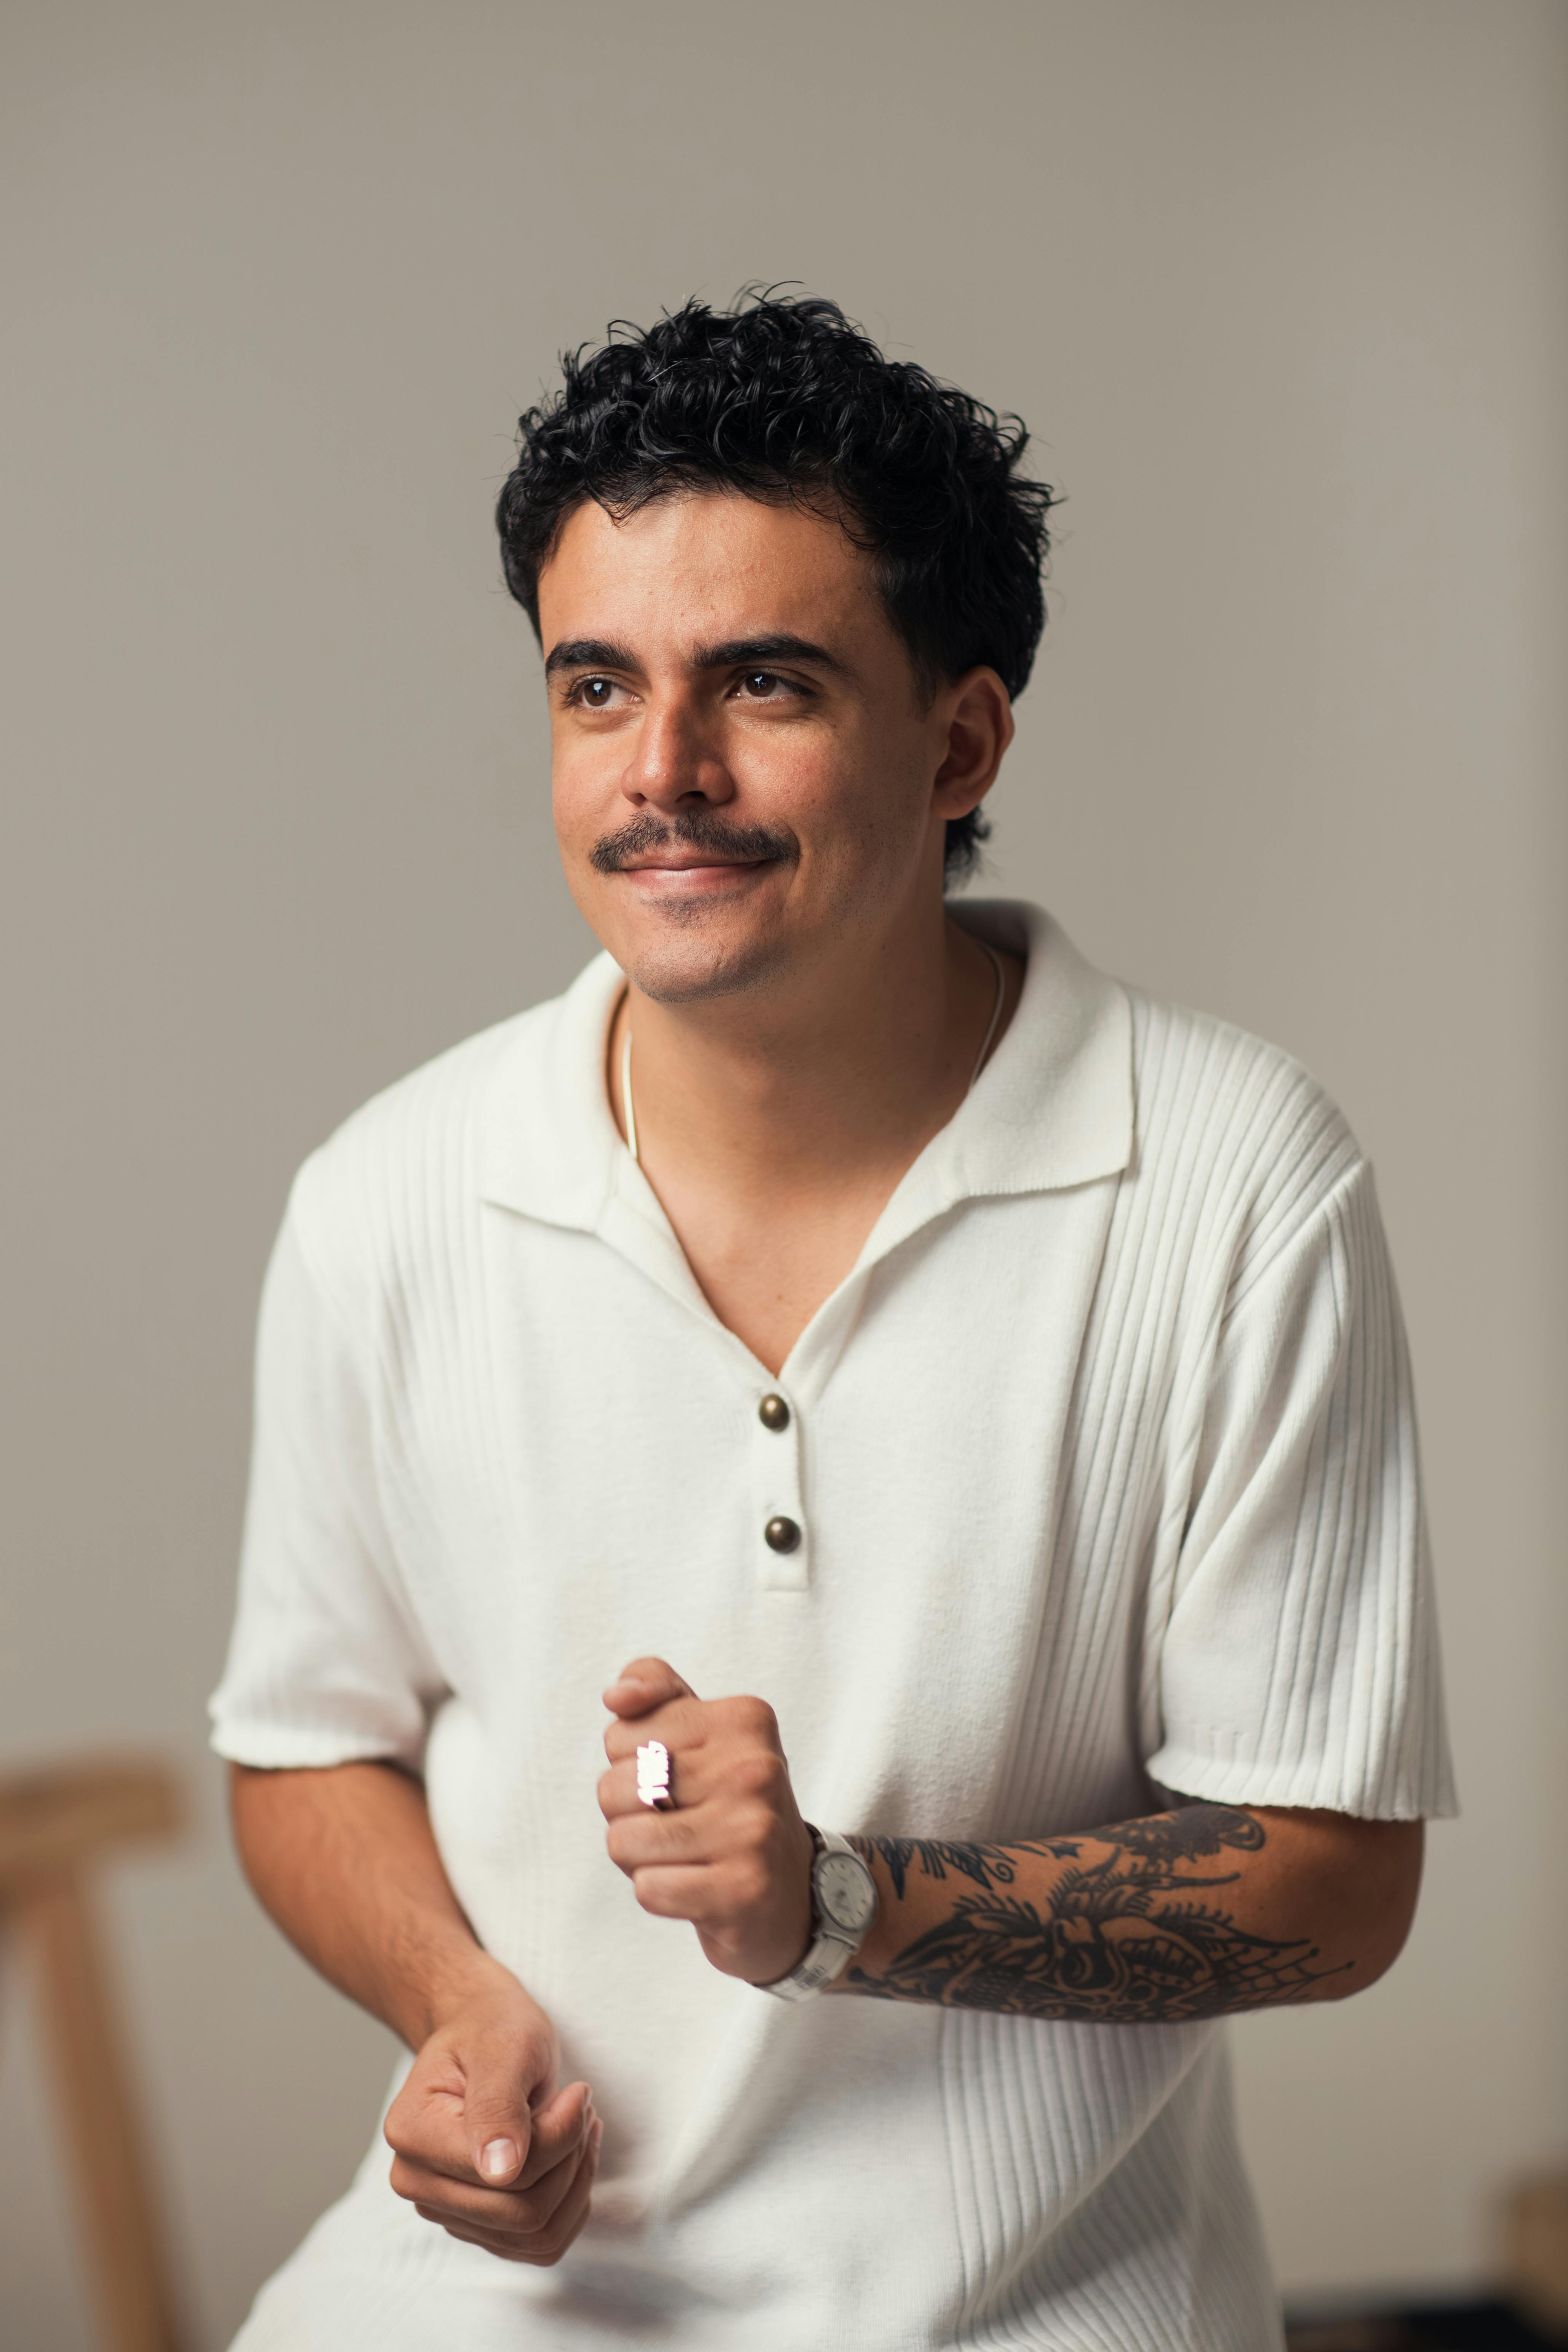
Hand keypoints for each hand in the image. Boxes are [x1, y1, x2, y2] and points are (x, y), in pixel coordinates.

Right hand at [384, 1971, 600, 2263]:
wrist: (482, 2032)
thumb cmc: (491, 2030)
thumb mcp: (503, 2047)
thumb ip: (498, 2106)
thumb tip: (498, 2172)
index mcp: (412, 2134)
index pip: (505, 2175)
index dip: (559, 2136)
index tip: (579, 2091)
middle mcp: (417, 2182)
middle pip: (522, 2211)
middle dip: (570, 2157)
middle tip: (581, 2106)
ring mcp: (444, 2209)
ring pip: (536, 2235)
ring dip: (575, 2182)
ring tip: (579, 2127)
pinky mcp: (475, 2224)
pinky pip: (538, 2245)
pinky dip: (570, 2204)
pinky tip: (573, 2157)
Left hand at [598, 1657, 813, 1986]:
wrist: (791, 1889)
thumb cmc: (728, 1801)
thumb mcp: (701, 1729)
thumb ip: (654, 1687)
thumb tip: (616, 1697)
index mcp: (743, 1719)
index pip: (620, 1736)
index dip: (629, 1765)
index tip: (676, 1779)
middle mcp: (755, 1768)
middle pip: (615, 1788)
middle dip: (626, 1814)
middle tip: (676, 1822)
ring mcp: (753, 1830)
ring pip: (623, 1841)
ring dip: (639, 1858)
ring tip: (684, 1855)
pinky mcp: (744, 1889)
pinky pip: (649, 1889)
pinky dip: (659, 1894)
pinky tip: (696, 1886)